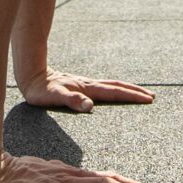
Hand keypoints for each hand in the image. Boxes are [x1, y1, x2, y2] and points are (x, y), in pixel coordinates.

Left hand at [19, 67, 155, 112]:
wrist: (31, 75)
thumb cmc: (40, 90)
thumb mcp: (53, 97)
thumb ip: (71, 100)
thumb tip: (90, 106)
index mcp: (87, 88)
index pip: (114, 93)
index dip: (132, 96)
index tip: (148, 99)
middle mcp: (89, 85)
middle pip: (117, 87)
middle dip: (135, 91)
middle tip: (152, 97)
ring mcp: (86, 84)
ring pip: (111, 85)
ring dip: (127, 89)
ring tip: (140, 94)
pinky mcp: (81, 86)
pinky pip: (104, 88)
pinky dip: (115, 90)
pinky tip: (114, 94)